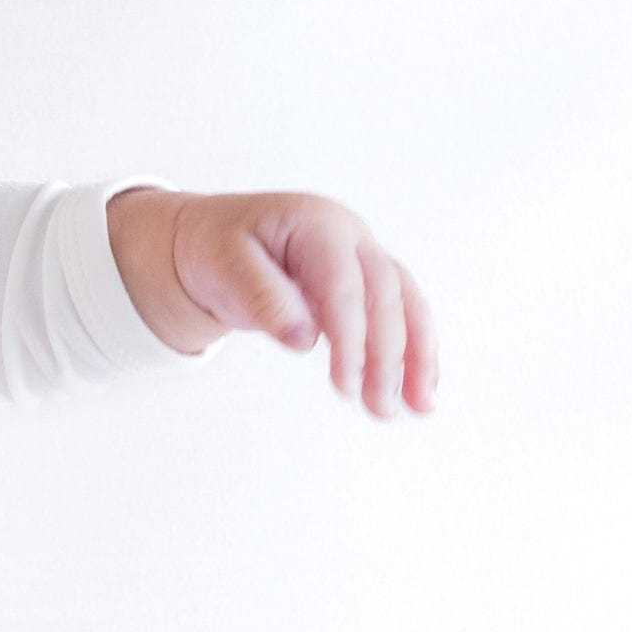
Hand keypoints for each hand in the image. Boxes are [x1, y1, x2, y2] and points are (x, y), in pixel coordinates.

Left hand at [106, 185, 438, 417]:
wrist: (212, 239)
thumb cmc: (215, 249)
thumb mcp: (223, 265)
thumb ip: (262, 297)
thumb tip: (304, 339)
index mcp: (316, 224)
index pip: (344, 284)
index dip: (349, 336)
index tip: (345, 385)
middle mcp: (350, 237)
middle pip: (385, 296)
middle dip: (388, 355)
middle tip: (379, 406)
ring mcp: (363, 258)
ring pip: (406, 304)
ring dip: (417, 357)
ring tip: (420, 407)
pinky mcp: (365, 284)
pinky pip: (400, 315)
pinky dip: (413, 353)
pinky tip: (418, 391)